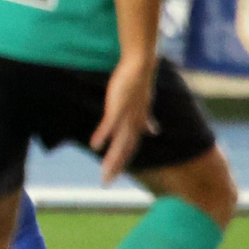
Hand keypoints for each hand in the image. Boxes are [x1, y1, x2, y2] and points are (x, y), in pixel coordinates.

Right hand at [92, 57, 159, 183]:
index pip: (130, 147)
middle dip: (115, 167)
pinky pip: (110, 123)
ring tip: (104, 174)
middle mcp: (133, 123)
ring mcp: (126, 116)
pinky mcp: (118, 105)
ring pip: (119, 142)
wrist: (141, 65)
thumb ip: (147, 121)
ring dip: (112, 159)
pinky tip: (94, 145)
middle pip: (125, 150)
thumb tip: (154, 131)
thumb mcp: (144, 106)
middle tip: (105, 184)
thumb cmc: (140, 84)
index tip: (113, 175)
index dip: (122, 162)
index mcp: (137, 124)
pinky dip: (103, 135)